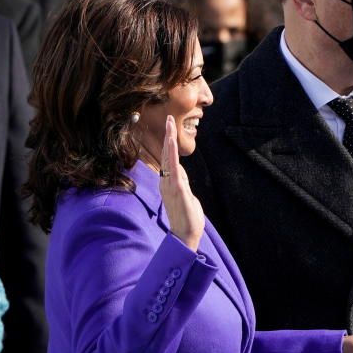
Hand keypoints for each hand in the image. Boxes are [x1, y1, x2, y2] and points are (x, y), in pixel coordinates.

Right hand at [160, 115, 204, 250]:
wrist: (186, 235)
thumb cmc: (186, 217)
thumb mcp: (186, 195)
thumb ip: (182, 182)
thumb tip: (180, 170)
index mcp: (168, 183)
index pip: (167, 159)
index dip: (168, 142)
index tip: (169, 127)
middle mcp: (166, 182)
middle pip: (166, 154)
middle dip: (167, 135)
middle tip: (168, 118)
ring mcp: (171, 185)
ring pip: (168, 158)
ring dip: (168, 141)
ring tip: (169, 125)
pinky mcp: (177, 189)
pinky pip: (174, 168)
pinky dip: (171, 155)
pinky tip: (170, 144)